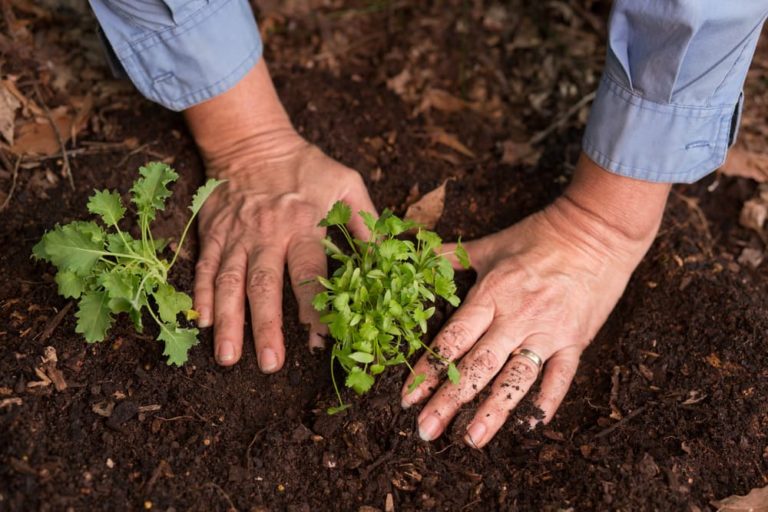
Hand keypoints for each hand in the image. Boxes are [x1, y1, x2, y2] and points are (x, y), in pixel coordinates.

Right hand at [184, 60, 374, 371]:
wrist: (251, 140)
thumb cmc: (304, 165)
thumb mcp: (345, 182)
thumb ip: (366, 219)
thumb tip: (389, 253)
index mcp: (303, 224)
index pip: (309, 271)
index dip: (314, 306)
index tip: (319, 338)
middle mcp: (267, 235)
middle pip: (265, 285)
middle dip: (266, 326)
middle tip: (271, 364)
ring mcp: (236, 236)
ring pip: (229, 283)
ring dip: (228, 321)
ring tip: (228, 358)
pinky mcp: (213, 234)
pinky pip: (205, 268)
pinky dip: (201, 296)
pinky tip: (200, 325)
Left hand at [400, 155, 669, 447]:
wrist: (597, 231)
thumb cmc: (539, 236)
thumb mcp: (491, 245)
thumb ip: (451, 258)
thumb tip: (415, 257)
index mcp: (491, 294)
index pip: (452, 339)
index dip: (427, 369)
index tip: (407, 398)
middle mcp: (516, 317)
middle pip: (477, 366)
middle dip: (448, 401)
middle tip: (426, 431)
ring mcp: (548, 331)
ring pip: (516, 378)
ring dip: (492, 411)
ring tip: (471, 440)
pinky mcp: (576, 340)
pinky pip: (562, 376)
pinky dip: (548, 401)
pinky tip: (531, 426)